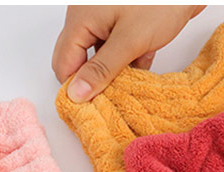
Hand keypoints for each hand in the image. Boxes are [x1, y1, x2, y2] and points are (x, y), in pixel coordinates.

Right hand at [52, 5, 204, 102]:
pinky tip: (139, 72)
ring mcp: (105, 19)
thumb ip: (102, 69)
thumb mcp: (130, 40)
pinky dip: (126, 63)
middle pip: (77, 60)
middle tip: (109, 100)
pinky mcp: (123, 22)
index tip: (92, 108)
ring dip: (111, 74)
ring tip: (127, 88)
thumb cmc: (159, 1)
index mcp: (81, 18)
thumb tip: (76, 95)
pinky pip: (115, 49)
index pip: (64, 63)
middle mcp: (87, 17)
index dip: (75, 88)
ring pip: (98, 57)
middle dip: (92, 82)